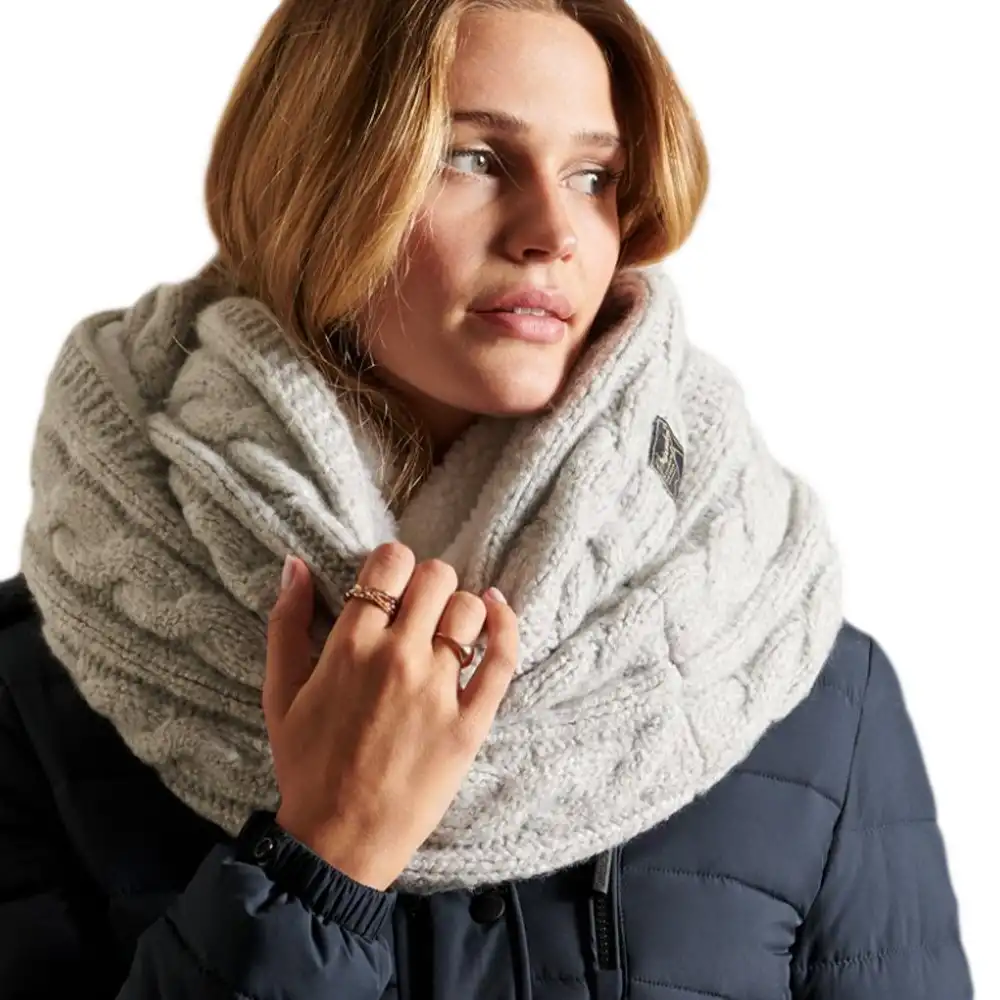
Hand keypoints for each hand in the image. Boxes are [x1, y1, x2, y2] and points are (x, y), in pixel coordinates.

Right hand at [263, 542, 517, 889]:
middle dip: (427, 583)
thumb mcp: (280, 693)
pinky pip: (502, 659)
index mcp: (351, 646)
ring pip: (469, 610)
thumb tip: (296, 565)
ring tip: (447, 628)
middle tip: (419, 609)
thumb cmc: (307, 766)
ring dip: (459, 609)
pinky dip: (506, 626)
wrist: (340, 839)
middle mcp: (399, 658)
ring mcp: (439, 690)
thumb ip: (286, 624)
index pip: (391, 563)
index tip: (391, 583)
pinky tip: (497, 611)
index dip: (393, 563)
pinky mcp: (470, 721)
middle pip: (435, 578)